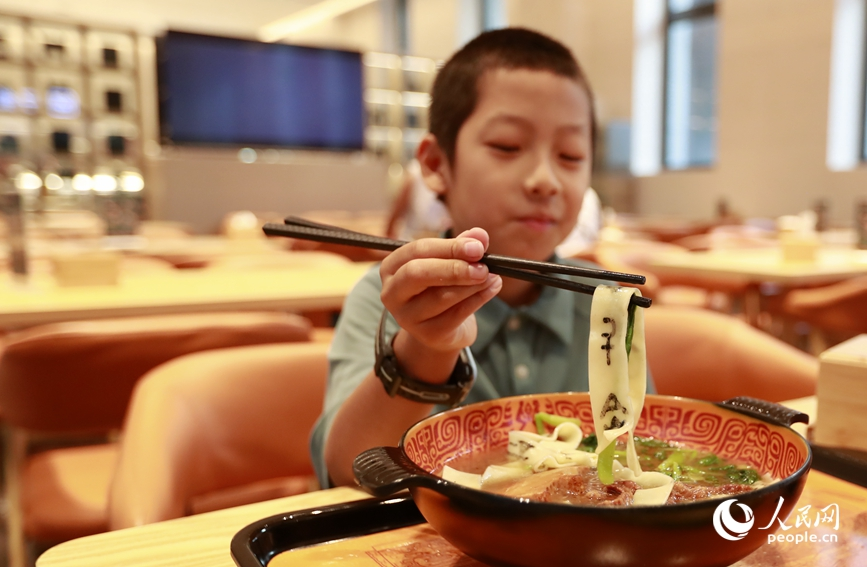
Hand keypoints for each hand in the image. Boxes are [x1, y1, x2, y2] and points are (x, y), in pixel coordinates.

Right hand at [380, 227, 502, 352]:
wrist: (441, 328)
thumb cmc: (440, 288)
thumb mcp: (448, 263)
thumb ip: (461, 247)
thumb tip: (479, 235)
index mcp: (392, 267)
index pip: (418, 250)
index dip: (449, 247)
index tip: (477, 247)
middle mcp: (392, 292)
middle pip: (418, 274)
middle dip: (454, 268)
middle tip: (483, 267)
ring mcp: (407, 317)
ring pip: (440, 296)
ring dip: (472, 285)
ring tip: (492, 276)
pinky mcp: (427, 334)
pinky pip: (456, 314)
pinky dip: (478, 299)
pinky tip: (492, 288)